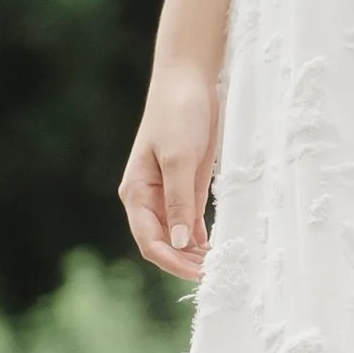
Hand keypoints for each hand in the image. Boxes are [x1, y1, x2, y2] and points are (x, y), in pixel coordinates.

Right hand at [120, 60, 220, 279]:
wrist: (190, 77)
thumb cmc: (178, 112)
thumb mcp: (179, 156)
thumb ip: (179, 200)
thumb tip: (181, 242)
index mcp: (137, 193)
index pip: (150, 240)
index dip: (171, 260)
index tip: (196, 273)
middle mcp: (150, 198)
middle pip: (164, 242)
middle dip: (184, 261)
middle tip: (213, 275)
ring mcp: (169, 191)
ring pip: (178, 234)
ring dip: (193, 252)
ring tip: (217, 267)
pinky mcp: (188, 183)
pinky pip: (192, 218)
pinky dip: (201, 235)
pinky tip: (215, 247)